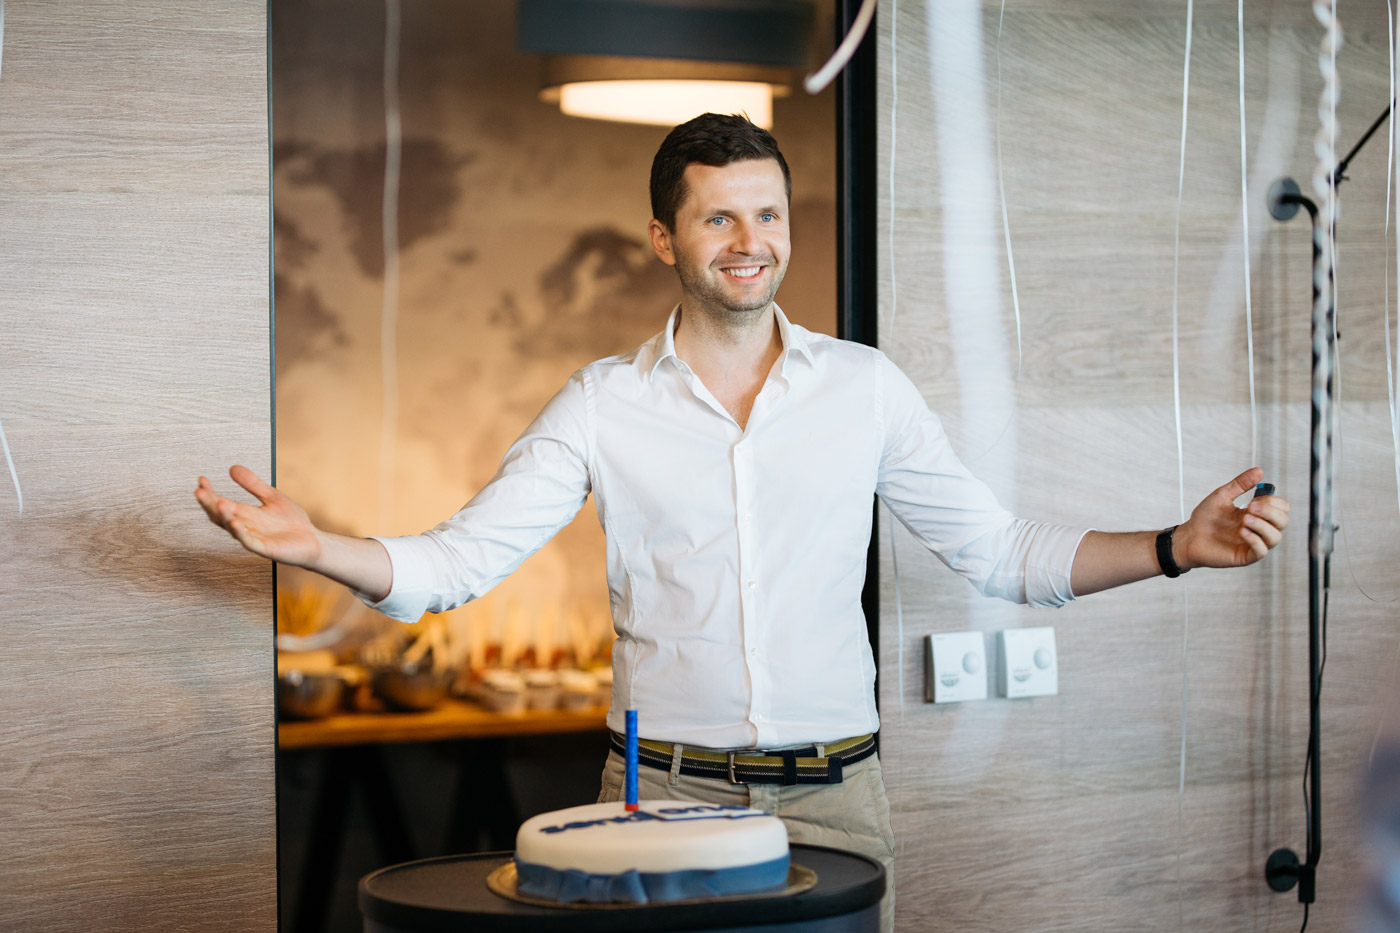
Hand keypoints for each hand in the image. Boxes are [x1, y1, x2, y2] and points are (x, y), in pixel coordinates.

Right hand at [194, 465, 322, 566]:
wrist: (312, 540)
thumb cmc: (291, 521)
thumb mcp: (271, 496)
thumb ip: (252, 484)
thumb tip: (232, 467)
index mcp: (245, 514)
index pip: (221, 503)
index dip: (210, 493)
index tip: (201, 480)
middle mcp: (245, 526)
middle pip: (221, 516)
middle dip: (210, 504)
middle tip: (199, 491)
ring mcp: (254, 538)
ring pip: (233, 528)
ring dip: (225, 516)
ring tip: (219, 502)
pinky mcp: (265, 549)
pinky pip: (249, 542)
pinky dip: (241, 533)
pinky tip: (236, 522)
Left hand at [1175, 467, 1289, 570]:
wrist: (1189, 536)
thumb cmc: (1205, 518)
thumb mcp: (1222, 496)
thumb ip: (1240, 484)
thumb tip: (1258, 471)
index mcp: (1256, 513)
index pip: (1281, 508)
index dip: (1273, 501)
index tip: (1255, 498)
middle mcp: (1258, 528)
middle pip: (1283, 521)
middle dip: (1270, 512)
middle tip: (1251, 506)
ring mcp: (1253, 543)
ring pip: (1276, 537)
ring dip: (1263, 526)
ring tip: (1245, 519)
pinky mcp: (1246, 556)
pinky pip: (1262, 551)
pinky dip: (1255, 540)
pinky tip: (1243, 532)